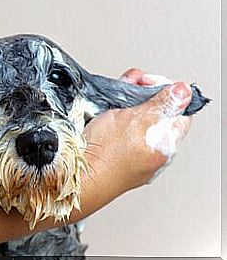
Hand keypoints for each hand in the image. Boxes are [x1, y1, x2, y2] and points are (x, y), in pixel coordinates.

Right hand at [83, 68, 191, 195]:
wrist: (75, 176)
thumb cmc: (104, 155)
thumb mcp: (137, 118)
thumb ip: (163, 104)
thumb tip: (184, 92)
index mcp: (166, 144)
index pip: (179, 110)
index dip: (164, 90)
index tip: (145, 83)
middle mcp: (153, 152)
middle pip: (156, 113)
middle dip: (140, 95)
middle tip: (124, 89)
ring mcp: (134, 156)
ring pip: (136, 121)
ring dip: (124, 106)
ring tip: (109, 103)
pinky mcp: (115, 156)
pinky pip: (120, 133)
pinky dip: (112, 120)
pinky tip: (101, 116)